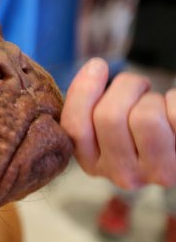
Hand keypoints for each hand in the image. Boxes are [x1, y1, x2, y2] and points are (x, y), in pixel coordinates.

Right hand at [61, 58, 175, 188]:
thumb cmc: (141, 128)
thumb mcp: (105, 124)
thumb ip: (87, 106)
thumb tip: (94, 69)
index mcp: (93, 165)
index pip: (75, 127)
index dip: (83, 90)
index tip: (97, 66)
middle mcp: (122, 175)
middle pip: (109, 116)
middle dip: (125, 87)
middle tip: (138, 87)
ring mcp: (156, 172)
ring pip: (144, 117)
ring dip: (152, 99)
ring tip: (157, 107)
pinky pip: (174, 114)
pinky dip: (174, 100)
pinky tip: (172, 113)